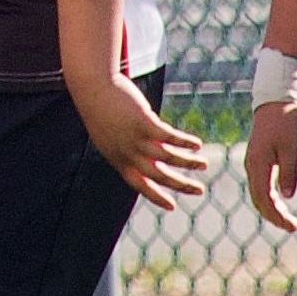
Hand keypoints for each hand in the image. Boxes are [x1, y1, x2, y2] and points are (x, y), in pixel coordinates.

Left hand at [73, 73, 215, 210]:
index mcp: (119, 160)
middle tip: (200, 191)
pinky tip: (197, 144)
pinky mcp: (144, 122)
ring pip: (168, 157)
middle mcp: (128, 153)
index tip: (172, 206)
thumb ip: (126, 148)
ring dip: (189, 162)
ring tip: (204, 164)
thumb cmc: (101, 111)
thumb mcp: (110, 136)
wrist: (92, 88)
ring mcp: (136, 139)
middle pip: (159, 175)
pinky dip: (185, 142)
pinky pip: (170, 137)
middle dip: (181, 185)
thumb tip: (145, 155)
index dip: (156, 197)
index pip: (139, 185)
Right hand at [240, 98, 296, 233]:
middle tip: (292, 227)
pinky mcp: (257, 162)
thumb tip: (287, 197)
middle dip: (274, 217)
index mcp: (259, 165)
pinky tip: (280, 204)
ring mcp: (253, 165)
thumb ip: (288, 173)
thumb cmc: (285, 124)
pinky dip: (269, 199)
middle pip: (259, 200)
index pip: (265, 198)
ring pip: (258, 195)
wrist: (275, 104)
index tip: (292, 226)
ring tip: (287, 220)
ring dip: (271, 210)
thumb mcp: (292, 149)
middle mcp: (252, 167)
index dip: (277, 215)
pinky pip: (260, 186)